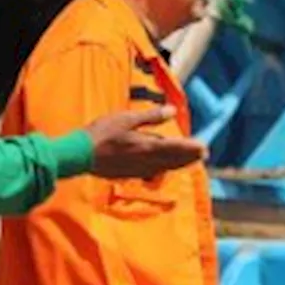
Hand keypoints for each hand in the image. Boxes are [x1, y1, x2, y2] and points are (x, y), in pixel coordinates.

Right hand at [84, 105, 205, 178]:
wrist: (79, 155)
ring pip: (164, 168)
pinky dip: (164, 168)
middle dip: (189, 157)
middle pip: (173, 160)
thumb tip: (172, 110)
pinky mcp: (129, 174)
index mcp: (146, 146)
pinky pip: (152, 172)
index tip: (205, 148)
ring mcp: (137, 170)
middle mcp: (145, 161)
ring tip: (190, 160)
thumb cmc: (101, 133)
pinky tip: (164, 167)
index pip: (175, 147)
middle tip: (203, 154)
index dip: (191, 148)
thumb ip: (151, 116)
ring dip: (179, 164)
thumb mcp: (126, 118)